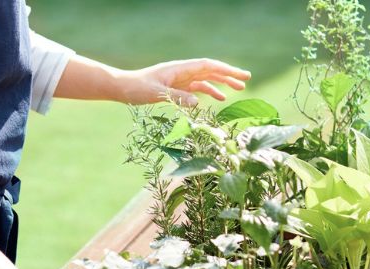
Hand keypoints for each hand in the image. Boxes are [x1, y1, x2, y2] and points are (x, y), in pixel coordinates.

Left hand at [118, 58, 250, 106]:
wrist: (122, 87)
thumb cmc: (136, 88)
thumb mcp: (156, 94)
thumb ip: (178, 98)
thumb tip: (198, 102)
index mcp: (179, 69)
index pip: (207, 66)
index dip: (225, 70)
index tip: (241, 75)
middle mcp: (182, 71)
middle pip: (211, 70)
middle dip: (229, 74)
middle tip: (247, 79)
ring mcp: (180, 79)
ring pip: (206, 79)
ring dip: (222, 83)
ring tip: (239, 89)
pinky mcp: (177, 87)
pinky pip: (197, 88)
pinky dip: (209, 91)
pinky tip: (219, 98)